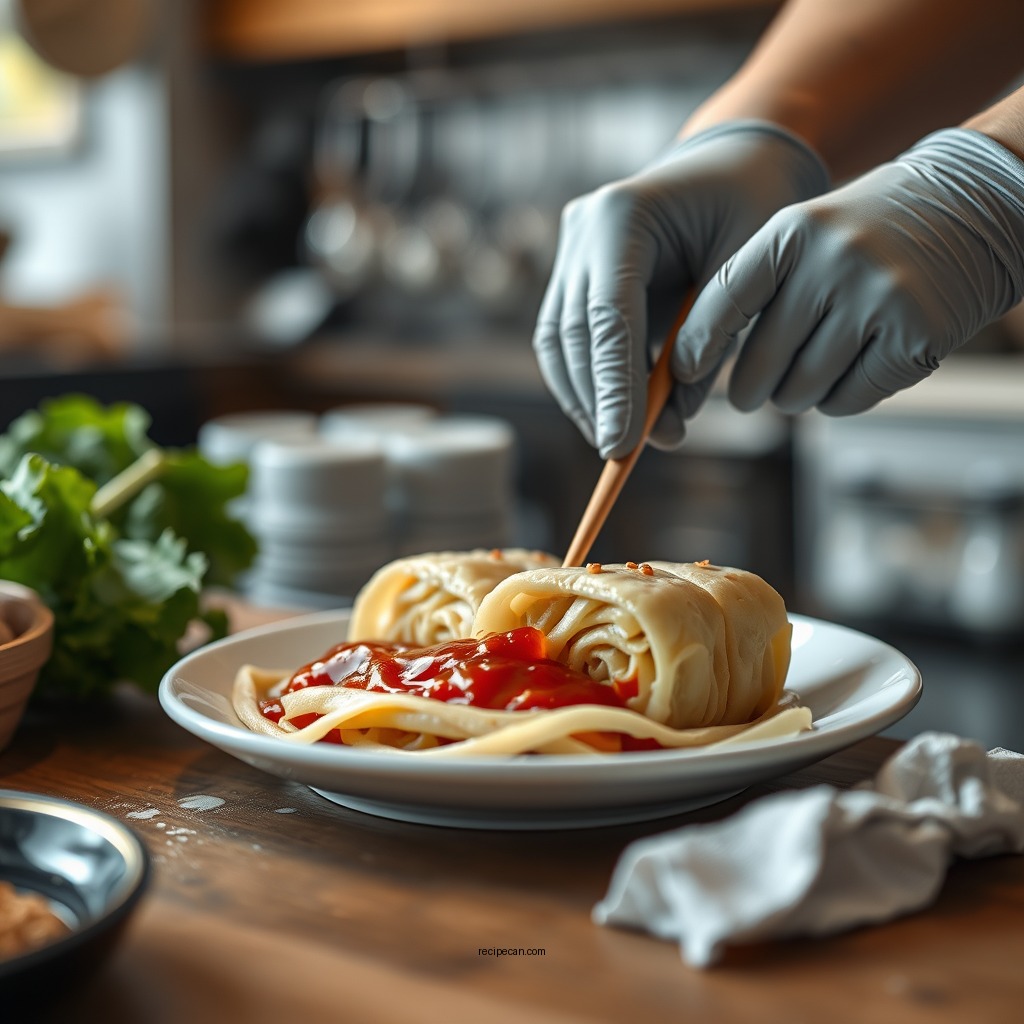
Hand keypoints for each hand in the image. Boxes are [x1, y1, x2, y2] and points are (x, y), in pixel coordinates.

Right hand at [532, 121, 828, 457]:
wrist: (737, 163)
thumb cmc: (754, 205)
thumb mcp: (747, 268)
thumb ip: (708, 340)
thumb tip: (670, 421)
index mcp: (623, 214)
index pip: (608, 316)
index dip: (613, 386)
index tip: (622, 444)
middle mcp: (582, 230)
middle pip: (571, 334)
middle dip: (597, 401)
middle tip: (623, 454)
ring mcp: (572, 250)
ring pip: (558, 342)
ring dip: (586, 398)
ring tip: (623, 443)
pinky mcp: (576, 273)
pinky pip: (569, 339)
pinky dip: (591, 381)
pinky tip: (616, 415)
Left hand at [673, 129, 1023, 415]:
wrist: (976, 205)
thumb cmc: (871, 232)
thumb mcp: (808, 236)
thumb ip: (757, 290)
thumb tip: (696, 367)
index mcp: (793, 231)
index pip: (723, 301)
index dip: (695, 346)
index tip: (681, 372)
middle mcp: (833, 262)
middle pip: (758, 365)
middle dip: (751, 389)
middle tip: (754, 392)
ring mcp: (877, 299)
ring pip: (800, 391)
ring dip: (797, 396)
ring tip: (815, 369)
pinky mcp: (915, 337)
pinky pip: (847, 400)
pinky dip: (841, 398)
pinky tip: (858, 367)